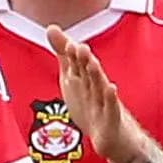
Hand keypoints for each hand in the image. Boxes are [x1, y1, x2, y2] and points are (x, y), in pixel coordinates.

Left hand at [49, 25, 151, 162]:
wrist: (112, 135)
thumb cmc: (92, 103)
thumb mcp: (74, 77)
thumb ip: (64, 53)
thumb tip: (51, 27)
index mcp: (85, 78)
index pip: (77, 64)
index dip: (72, 55)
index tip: (68, 43)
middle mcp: (95, 87)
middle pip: (88, 72)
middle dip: (84, 61)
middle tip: (79, 48)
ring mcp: (104, 103)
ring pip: (99, 88)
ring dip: (96, 75)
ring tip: (93, 64)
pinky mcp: (111, 120)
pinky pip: (111, 109)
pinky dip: (111, 100)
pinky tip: (111, 89)